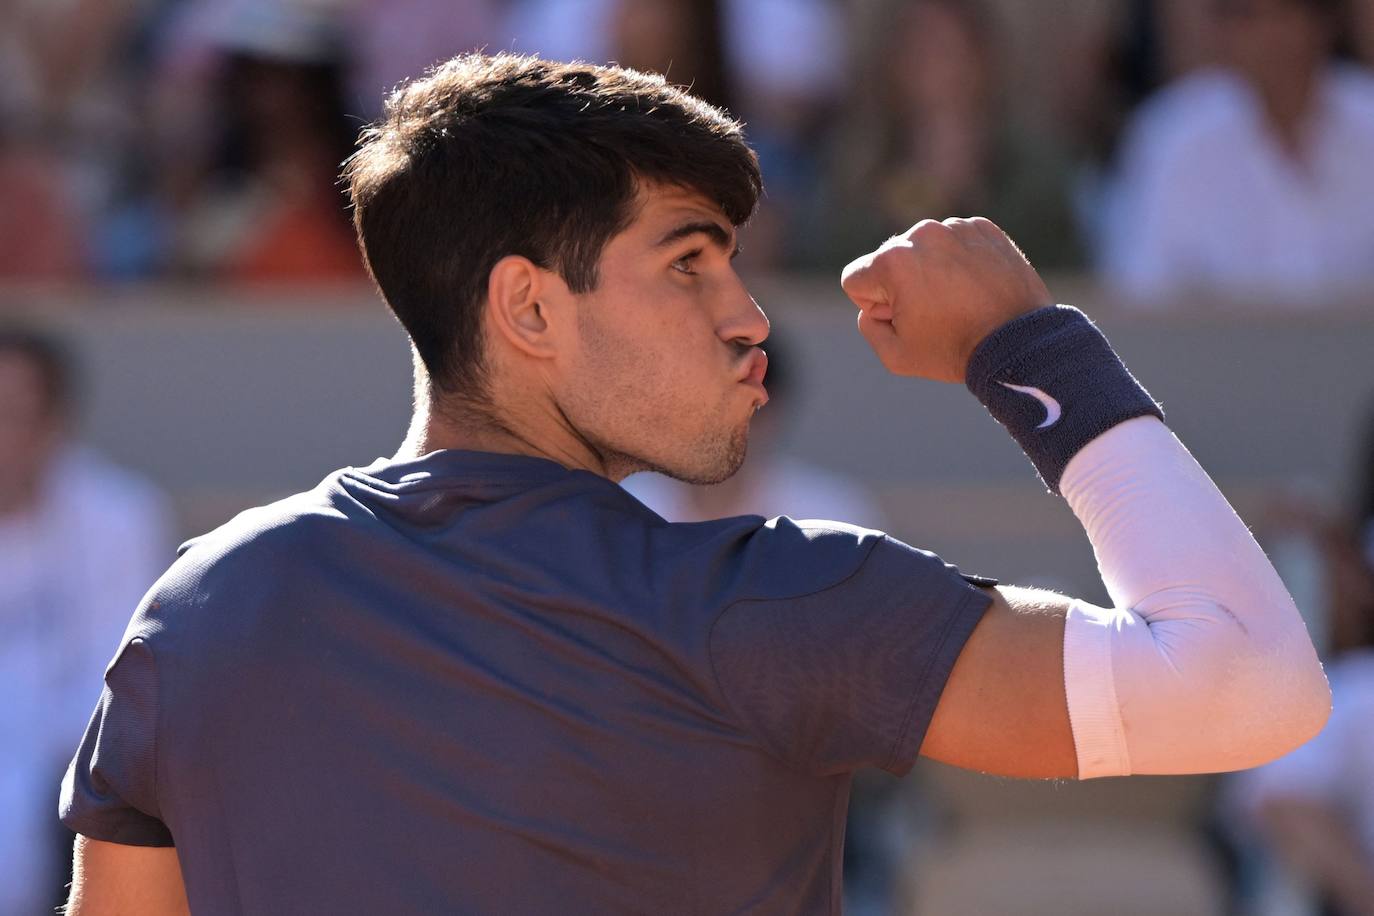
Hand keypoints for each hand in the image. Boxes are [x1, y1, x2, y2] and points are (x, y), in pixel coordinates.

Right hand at [840, 217, 1051, 382]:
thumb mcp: (895, 355)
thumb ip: (868, 326)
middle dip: (902, 285)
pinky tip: (976, 286)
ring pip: (924, 249)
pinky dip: (961, 261)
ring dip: (932, 271)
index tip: (905, 320)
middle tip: (936, 313)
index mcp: (892, 261)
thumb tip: (872, 306)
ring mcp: (956, 227)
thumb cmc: (954, 350)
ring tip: (959, 300)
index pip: (855, 278)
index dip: (875, 306)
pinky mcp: (984, 228)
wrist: (1019, 342)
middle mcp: (921, 234)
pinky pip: (956, 241)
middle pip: (889, 260)